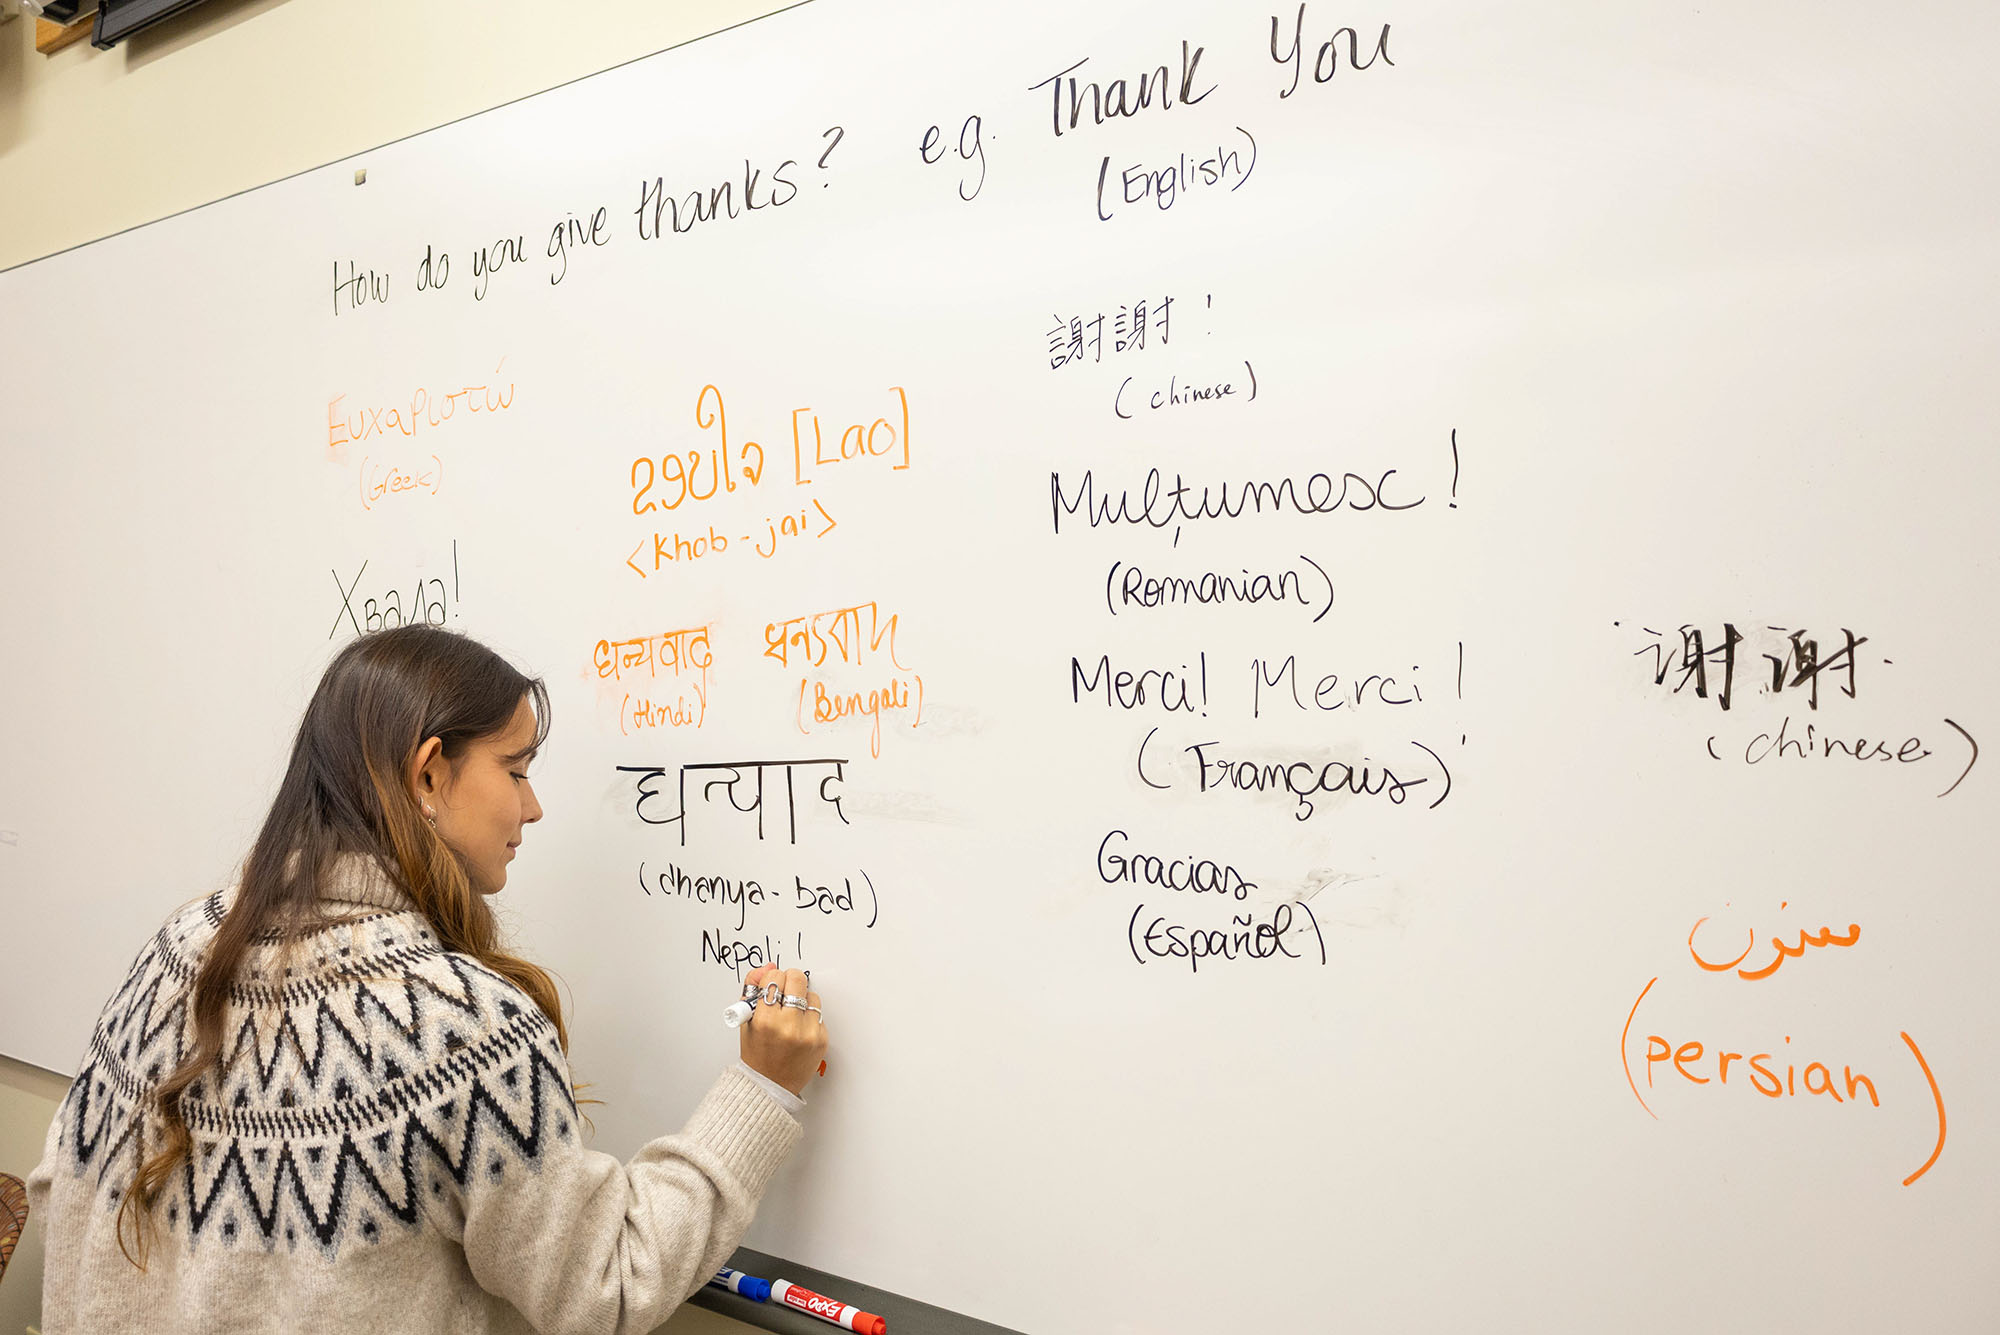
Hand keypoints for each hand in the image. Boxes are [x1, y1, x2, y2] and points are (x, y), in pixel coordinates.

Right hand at [738, 965, 827, 1095]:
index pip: (774, 978)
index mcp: (765, 1021)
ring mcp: (808, 1033)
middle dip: (789, 980)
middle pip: (797, 979)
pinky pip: (819, 1013)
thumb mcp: (745, 1020)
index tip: (770, 987)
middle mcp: (789, 1026)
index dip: (771, 979)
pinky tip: (798, 1028)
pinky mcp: (822, 1039)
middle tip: (784, 990)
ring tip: (790, 1014)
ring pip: (811, 995)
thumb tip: (767, 968)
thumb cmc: (756, 1053)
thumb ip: (752, 989)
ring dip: (801, 999)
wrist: (771, 1085)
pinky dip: (809, 1016)